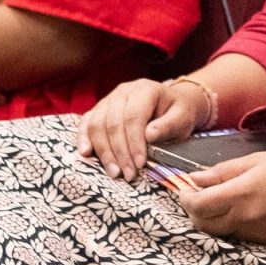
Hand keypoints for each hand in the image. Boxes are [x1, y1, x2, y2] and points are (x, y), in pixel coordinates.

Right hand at [79, 78, 209, 180]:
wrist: (170, 104)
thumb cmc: (177, 113)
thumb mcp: (182, 118)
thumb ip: (168, 125)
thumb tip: (149, 135)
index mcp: (145, 90)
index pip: (134, 117)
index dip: (134, 142)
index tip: (140, 164)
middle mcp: (123, 91)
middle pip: (112, 123)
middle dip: (119, 152)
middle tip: (128, 174)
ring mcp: (108, 99)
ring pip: (96, 124)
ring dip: (103, 151)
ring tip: (114, 172)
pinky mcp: (98, 109)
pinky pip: (85, 122)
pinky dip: (83, 138)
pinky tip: (85, 154)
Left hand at [178, 151, 265, 241]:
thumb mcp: (257, 161)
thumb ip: (223, 172)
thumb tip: (195, 178)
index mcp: (241, 193)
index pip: (198, 205)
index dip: (185, 199)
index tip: (183, 190)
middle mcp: (245, 217)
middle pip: (203, 224)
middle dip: (194, 212)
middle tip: (196, 197)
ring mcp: (255, 233)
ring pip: (218, 233)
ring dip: (210, 220)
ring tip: (218, 202)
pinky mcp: (264, 241)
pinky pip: (237, 236)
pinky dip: (230, 225)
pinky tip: (240, 210)